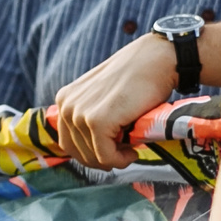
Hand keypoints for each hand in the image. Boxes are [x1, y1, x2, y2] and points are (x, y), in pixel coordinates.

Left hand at [53, 32, 178, 168]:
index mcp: (64, 99)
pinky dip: (120, 160)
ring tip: (131, 149)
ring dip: (114, 159)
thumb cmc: (136, 80)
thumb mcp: (102, 96)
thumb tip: (90, 151)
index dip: (91, 154)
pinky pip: (106, 156)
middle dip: (102, 159)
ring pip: (92, 157)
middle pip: (78, 153)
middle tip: (125, 152)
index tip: (112, 151)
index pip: (69, 143)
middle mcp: (66, 106)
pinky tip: (133, 151)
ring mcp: (80, 114)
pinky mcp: (97, 122)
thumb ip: (90, 115)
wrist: (156, 60)